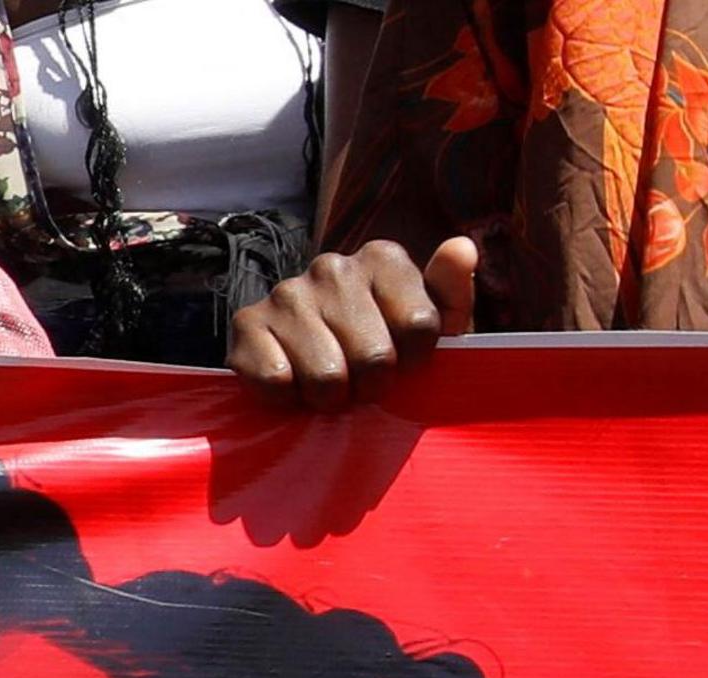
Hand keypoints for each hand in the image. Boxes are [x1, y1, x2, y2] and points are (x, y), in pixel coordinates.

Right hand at [227, 236, 477, 410]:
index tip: (402, 362)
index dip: (415, 361)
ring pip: (327, 377)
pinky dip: (287, 398)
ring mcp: (286, 292)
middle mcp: (332, 266)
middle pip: (375, 358)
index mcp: (382, 258)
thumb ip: (451, 292)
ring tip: (329, 385)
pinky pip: (277, 382)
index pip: (420, 325)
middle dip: (372, 386)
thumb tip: (461, 248)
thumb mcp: (434, 323)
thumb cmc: (382, 344)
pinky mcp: (246, 323)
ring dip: (331, 397)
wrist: (305, 360)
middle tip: (361, 383)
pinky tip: (293, 382)